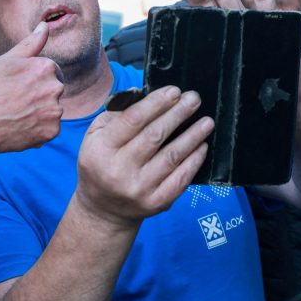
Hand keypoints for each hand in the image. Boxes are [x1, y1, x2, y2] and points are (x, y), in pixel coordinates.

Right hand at [0, 21, 63, 156]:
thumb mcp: (6, 61)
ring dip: (38, 113)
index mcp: (45, 67)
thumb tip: (45, 25)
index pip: (48, 73)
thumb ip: (30, 43)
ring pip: (50, 111)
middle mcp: (55, 87)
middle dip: (37, 96)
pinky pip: (49, 129)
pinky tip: (19, 127)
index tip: (14, 88)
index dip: (30, 80)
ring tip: (15, 115)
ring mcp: (54, 111)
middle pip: (51, 91)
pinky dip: (37, 130)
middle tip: (13, 102)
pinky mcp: (51, 131)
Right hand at [75, 86, 212, 229]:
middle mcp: (119, 170)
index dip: (156, 103)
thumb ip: (116, 115)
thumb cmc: (100, 164)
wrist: (103, 209)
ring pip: (172, 156)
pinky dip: (194, 161)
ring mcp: (139, 188)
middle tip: (194, 99)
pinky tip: (202, 146)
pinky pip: (181, 178)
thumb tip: (145, 95)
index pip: (133, 120)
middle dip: (178, 114)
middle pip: (155, 135)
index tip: (174, 91)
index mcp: (101, 149)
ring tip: (206, 121)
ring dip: (193, 136)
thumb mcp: (94, 137)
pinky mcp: (157, 202)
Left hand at [177, 0, 300, 97]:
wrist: (278, 94)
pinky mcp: (275, 25)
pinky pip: (269, 7)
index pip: (202, 7)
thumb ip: (200, 69)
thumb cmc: (245, 85)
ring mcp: (254, 20)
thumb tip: (167, 77)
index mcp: (218, 30)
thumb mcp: (219, 77)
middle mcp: (234, 21)